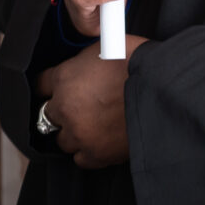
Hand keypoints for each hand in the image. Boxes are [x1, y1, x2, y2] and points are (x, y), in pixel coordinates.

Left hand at [38, 35, 145, 167]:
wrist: (164, 89)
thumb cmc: (141, 63)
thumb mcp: (106, 45)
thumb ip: (85, 61)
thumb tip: (84, 67)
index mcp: (65, 77)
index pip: (40, 84)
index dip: (49, 86)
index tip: (54, 88)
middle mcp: (65, 107)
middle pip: (47, 115)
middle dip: (62, 111)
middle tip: (80, 107)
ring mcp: (79, 133)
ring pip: (63, 139)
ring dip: (75, 132)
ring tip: (94, 125)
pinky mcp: (96, 154)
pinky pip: (81, 159)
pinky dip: (89, 151)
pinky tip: (100, 140)